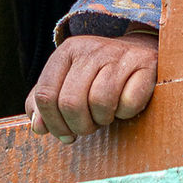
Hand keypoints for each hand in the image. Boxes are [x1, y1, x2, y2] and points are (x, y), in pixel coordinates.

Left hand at [24, 31, 156, 143]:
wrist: (138, 51)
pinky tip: (125, 105)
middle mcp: (90, 49)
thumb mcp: (66, 81)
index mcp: (67, 51)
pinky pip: (128, 103)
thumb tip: (37, 127)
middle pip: (70, 103)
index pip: (45, 95)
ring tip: (105, 115)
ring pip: (99, 103)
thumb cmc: (97, 76)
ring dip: (102, 120)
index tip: (64, 133)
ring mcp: (118, 54)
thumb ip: (46, 102)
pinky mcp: (145, 64)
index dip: (52, 123)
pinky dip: (126, 113)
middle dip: (79, 126)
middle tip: (88, 126)